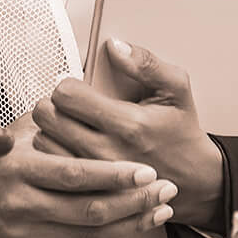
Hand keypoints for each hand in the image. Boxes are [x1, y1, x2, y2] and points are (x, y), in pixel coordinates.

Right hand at [0, 129, 178, 237]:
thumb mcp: (5, 140)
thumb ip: (43, 128)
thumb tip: (79, 96)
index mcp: (19, 170)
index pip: (77, 175)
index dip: (117, 175)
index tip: (147, 170)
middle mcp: (23, 206)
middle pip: (92, 210)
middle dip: (136, 202)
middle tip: (166, 190)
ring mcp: (26, 236)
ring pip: (90, 235)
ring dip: (130, 223)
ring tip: (158, 210)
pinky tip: (127, 224)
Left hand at [30, 40, 224, 231]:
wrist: (194, 180)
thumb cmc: (181, 133)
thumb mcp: (177, 89)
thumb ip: (146, 64)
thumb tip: (115, 47)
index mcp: (128, 124)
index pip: (67, 95)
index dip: (67, 85)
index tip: (77, 89)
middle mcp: (107, 151)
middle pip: (49, 118)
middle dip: (53, 105)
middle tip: (67, 106)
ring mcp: (95, 175)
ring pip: (44, 143)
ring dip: (50, 130)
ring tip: (66, 125)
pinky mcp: (88, 190)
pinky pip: (52, 167)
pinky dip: (53, 153)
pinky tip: (66, 146)